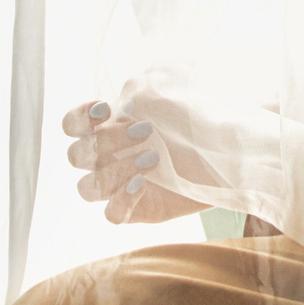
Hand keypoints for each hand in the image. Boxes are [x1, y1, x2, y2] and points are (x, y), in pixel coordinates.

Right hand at [63, 98, 206, 225]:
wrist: (231, 148)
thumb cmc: (198, 116)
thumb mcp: (172, 91)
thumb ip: (141, 90)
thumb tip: (124, 100)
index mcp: (110, 127)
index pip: (72, 125)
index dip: (79, 118)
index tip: (106, 109)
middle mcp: (108, 158)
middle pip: (77, 156)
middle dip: (107, 142)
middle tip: (146, 131)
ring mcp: (120, 186)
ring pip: (87, 188)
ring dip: (114, 172)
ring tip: (153, 158)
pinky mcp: (138, 210)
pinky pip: (111, 214)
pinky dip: (121, 198)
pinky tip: (144, 182)